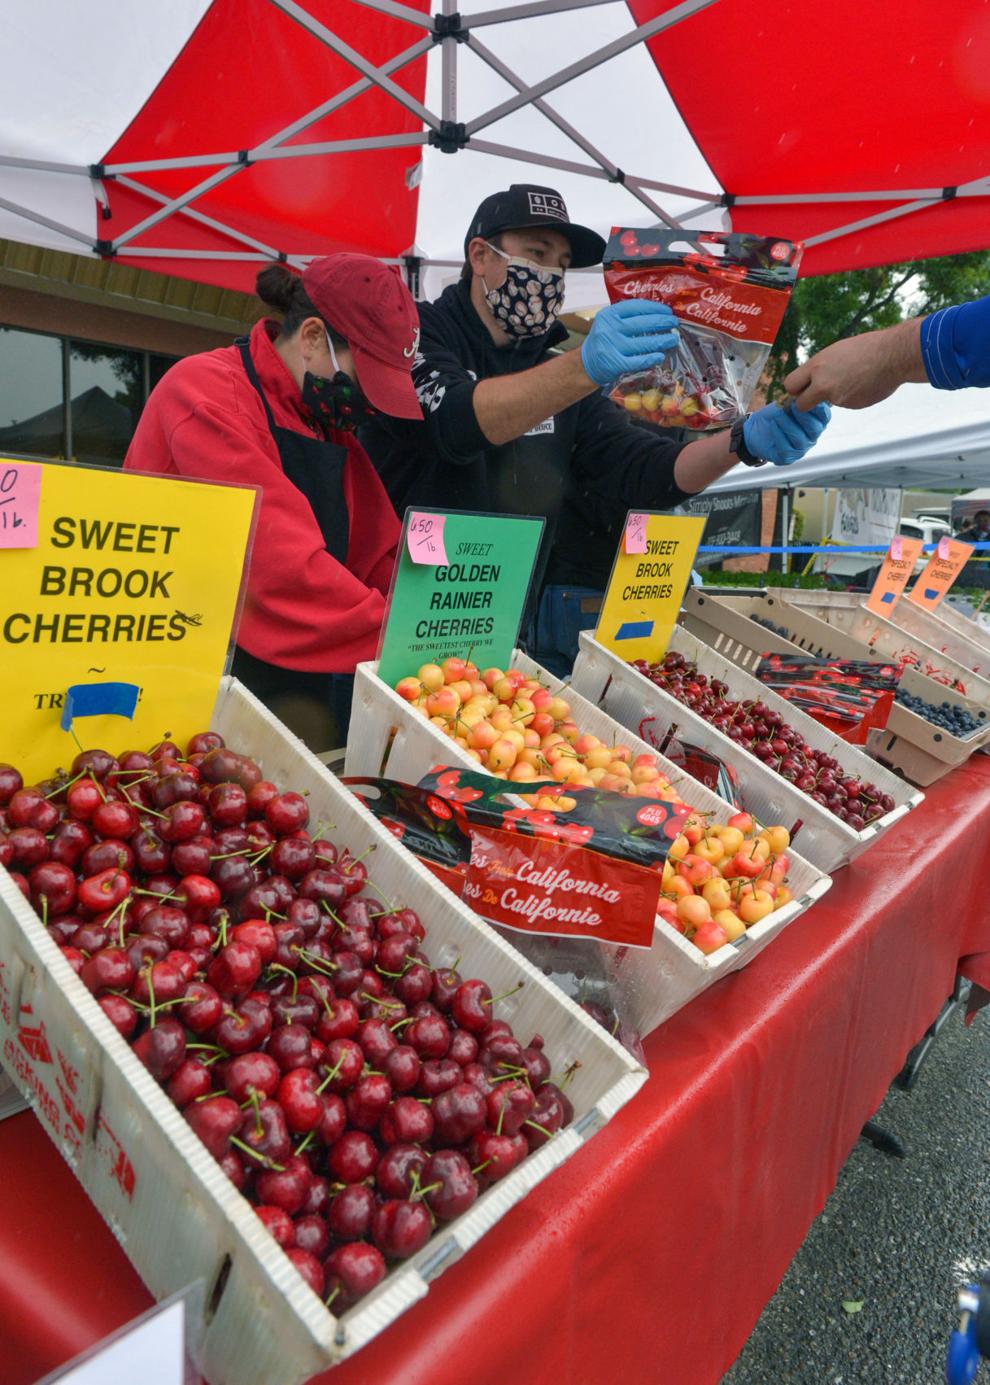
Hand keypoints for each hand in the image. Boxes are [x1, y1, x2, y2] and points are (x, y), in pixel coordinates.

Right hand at [581, 299, 678, 386]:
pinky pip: (638, 361)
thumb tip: (659, 314)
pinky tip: (660, 356)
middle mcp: (609, 329)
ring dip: (662, 341)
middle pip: (643, 324)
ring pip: (643, 343)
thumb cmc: (605, 341)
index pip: (636, 307)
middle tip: (674, 324)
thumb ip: (628, 317)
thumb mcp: (610, 323)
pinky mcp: (615, 364)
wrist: (587, 364)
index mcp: (609, 315)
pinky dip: (651, 359)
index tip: (667, 311)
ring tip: (673, 340)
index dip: (655, 308)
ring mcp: (612, 347)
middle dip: (662, 323)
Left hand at [743, 401, 830, 465]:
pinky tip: (773, 425)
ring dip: (789, 424)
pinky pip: (786, 448)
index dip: (819, 408)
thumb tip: (803, 392)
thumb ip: (797, 399)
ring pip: (800, 439)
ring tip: (779, 415)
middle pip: (815, 429)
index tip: (809, 397)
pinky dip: (779, 434)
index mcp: (816, 422)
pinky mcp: (788, 457)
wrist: (755, 429)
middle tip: (793, 406)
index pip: (824, 416)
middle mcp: (811, 437)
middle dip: (804, 416)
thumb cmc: (775, 415)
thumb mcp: (786, 402)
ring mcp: (801, 449)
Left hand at [783, 319, 922, 408]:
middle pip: (801, 405)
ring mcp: (837, 397)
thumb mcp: (835, 352)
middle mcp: (822, 383)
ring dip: (837, 395)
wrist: (893, 355)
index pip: (790, 385)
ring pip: (829, 402)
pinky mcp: (851, 405)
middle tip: (817, 395)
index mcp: (817, 366)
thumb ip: (821, 368)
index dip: (796, 389)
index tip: (801, 389)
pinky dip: (852, 396)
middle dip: (807, 402)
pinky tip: (864, 383)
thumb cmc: (867, 348)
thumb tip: (812, 380)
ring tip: (854, 377)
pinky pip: (846, 403)